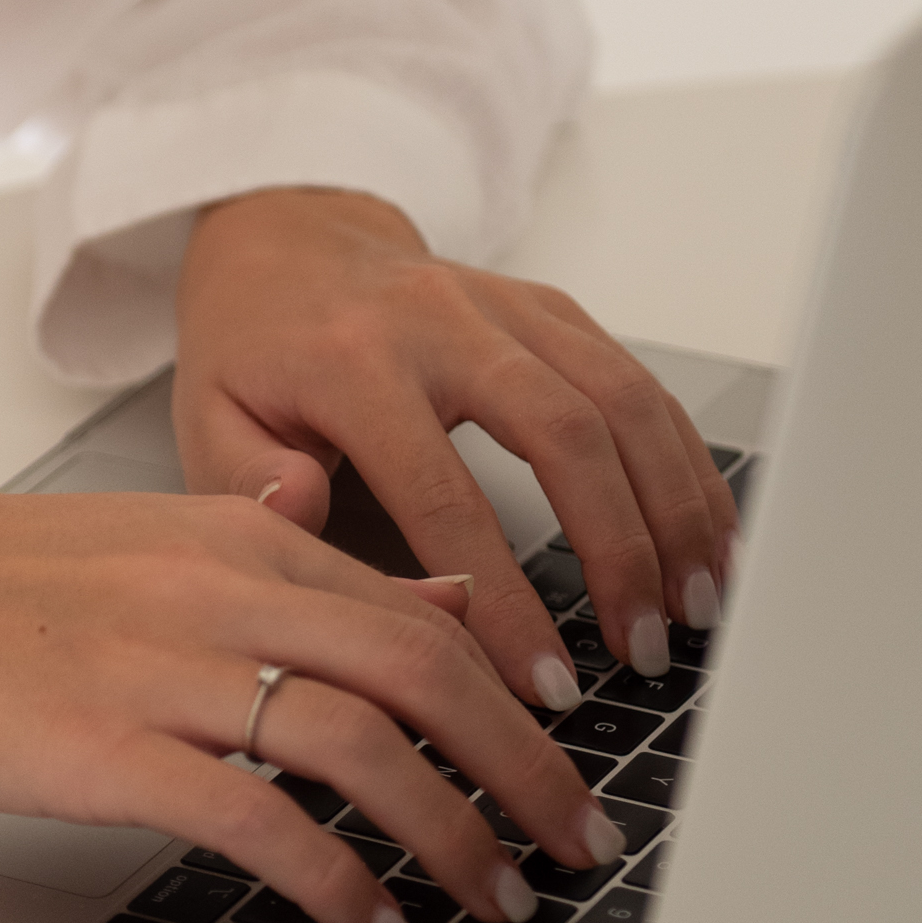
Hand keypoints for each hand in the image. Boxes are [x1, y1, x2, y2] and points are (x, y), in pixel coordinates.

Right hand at [0, 493, 624, 922]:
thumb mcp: (140, 538)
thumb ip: (271, 550)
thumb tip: (379, 558)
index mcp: (234, 538)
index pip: (418, 608)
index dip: (512, 689)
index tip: (565, 750)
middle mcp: (218, 591)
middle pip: (425, 674)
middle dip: (523, 766)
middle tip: (576, 840)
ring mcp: (164, 670)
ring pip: (364, 746)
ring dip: (453, 831)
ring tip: (495, 896)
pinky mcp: (108, 751)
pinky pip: (260, 821)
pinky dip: (336, 879)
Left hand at [174, 188, 739, 702]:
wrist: (289, 241)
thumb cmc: (253, 351)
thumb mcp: (211, 419)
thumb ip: (253, 484)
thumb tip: (310, 518)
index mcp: (355, 361)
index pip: (445, 496)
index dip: (503, 599)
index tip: (541, 682)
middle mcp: (447, 322)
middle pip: (567, 435)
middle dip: (619, 552)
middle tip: (643, 648)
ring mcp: (511, 309)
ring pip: (623, 402)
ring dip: (673, 510)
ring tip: (696, 605)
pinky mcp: (555, 310)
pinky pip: (641, 384)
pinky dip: (686, 463)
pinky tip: (709, 535)